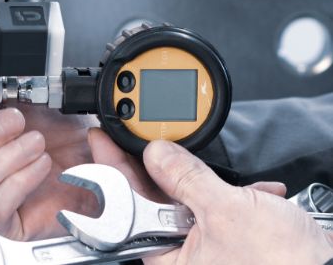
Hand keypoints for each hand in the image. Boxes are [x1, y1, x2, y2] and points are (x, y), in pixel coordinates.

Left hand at [88, 128, 332, 264]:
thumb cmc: (282, 263)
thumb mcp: (225, 209)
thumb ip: (185, 178)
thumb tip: (156, 154)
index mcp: (167, 256)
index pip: (126, 203)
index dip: (112, 167)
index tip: (102, 138)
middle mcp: (182, 255)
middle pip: (154, 199)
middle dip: (161, 167)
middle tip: (143, 133)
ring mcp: (207, 248)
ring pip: (189, 200)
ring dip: (204, 180)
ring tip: (215, 169)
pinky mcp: (232, 241)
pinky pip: (218, 209)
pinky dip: (234, 196)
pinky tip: (256, 195)